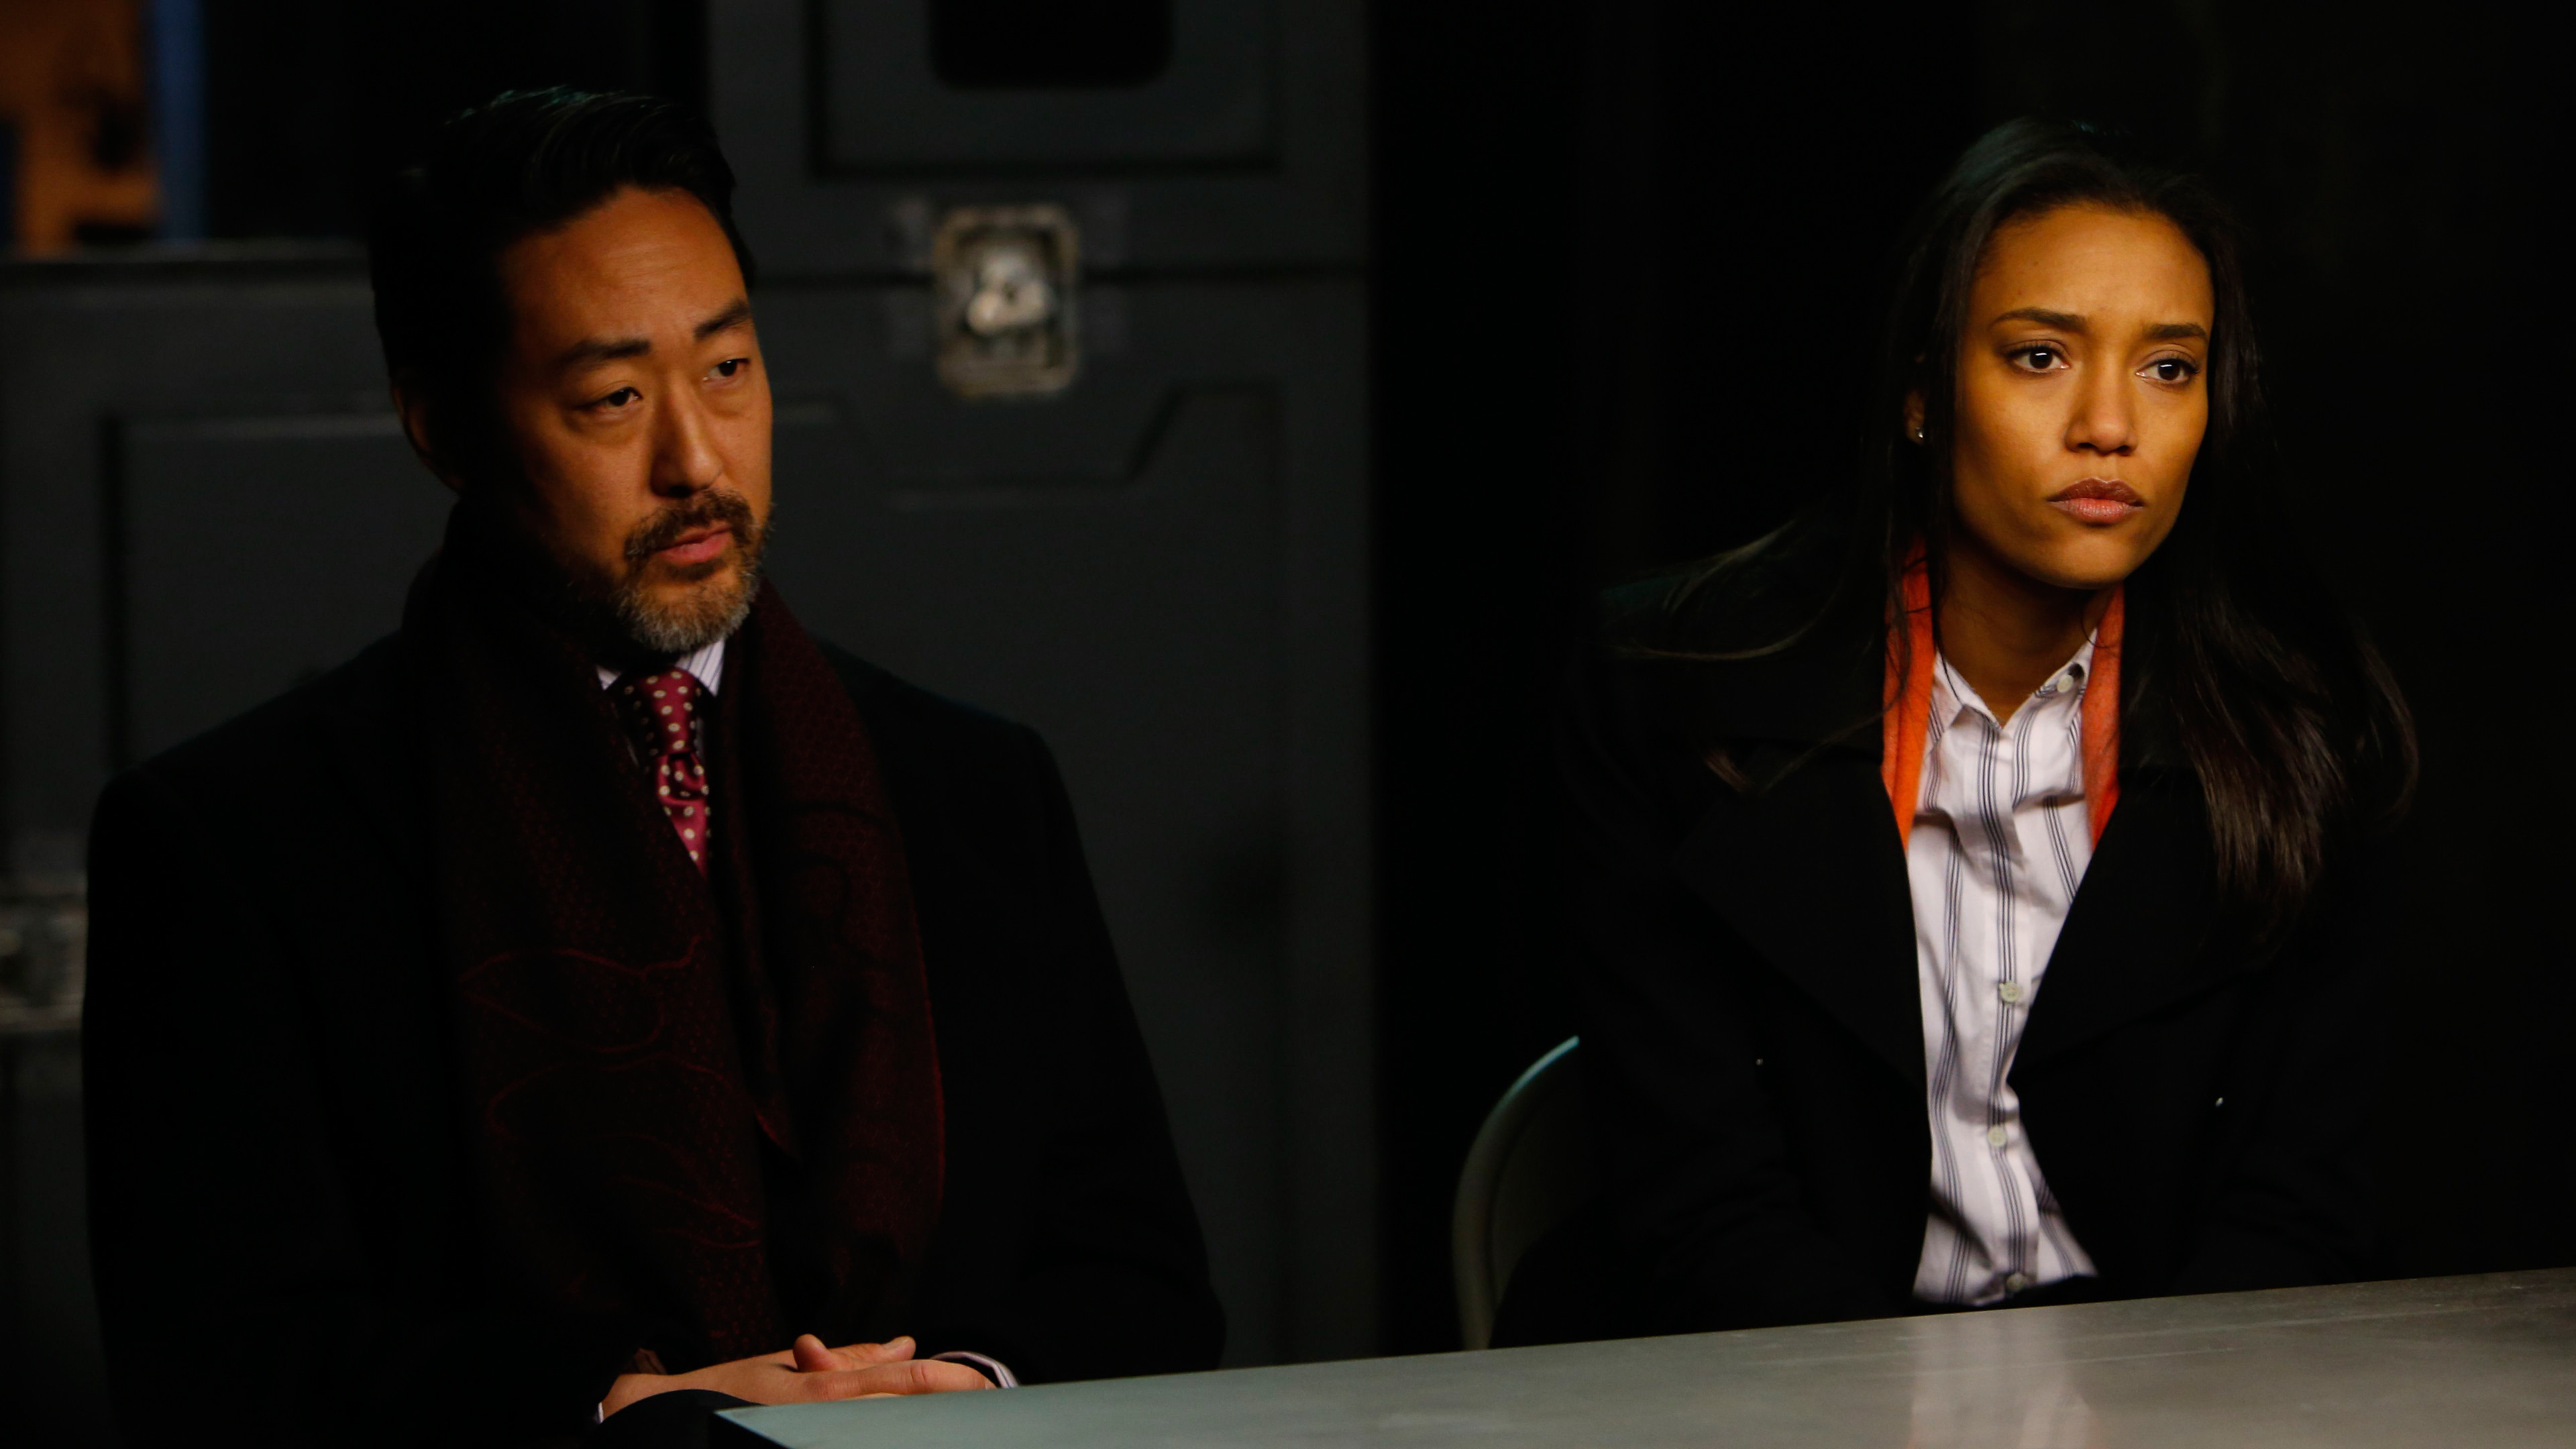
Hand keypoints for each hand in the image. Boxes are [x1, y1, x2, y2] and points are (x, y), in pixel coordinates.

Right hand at [601, 1333, 992, 1416]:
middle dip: (951, 1413)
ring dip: (918, 1430)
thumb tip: (908, 1344)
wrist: (661, 1414)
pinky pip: (844, 1446)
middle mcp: (822, 1408)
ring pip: (879, 1431)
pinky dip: (874, 1441)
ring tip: (964, 1431)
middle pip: (902, 1410)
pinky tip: (899, 1441)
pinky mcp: (787, 1443)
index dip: (951, 1383)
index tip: (988, 1388)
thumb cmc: (733, 1391)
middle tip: (994, 1414)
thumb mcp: (792, 1369)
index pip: (905, 1380)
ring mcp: (806, 1431)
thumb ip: (850, 1360)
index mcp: (827, 1383)